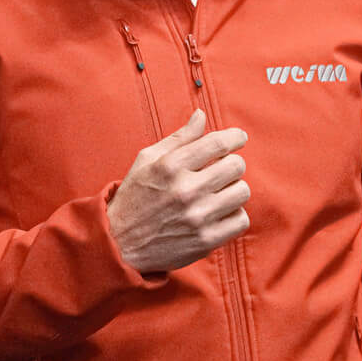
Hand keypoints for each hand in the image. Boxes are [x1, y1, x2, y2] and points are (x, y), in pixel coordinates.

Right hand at [107, 109, 250, 274]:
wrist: (119, 244)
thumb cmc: (134, 198)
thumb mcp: (146, 161)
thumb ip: (178, 138)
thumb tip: (201, 116)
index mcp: (170, 166)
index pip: (217, 143)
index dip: (235, 137)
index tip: (239, 138)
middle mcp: (185, 190)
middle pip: (236, 166)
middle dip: (232, 164)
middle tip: (222, 170)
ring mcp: (197, 217)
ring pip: (242, 192)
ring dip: (234, 190)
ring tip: (219, 193)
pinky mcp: (205, 240)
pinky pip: (241, 220)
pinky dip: (234, 215)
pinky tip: (219, 213)